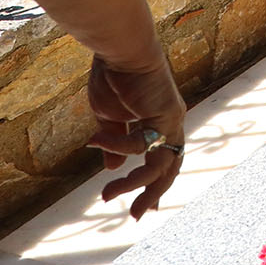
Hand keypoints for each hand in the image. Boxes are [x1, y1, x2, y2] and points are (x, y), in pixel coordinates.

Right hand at [86, 52, 186, 218]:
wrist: (121, 48)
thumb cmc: (113, 77)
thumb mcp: (108, 116)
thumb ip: (114, 141)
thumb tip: (110, 168)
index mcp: (158, 124)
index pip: (162, 160)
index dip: (155, 184)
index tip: (145, 209)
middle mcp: (170, 124)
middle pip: (170, 168)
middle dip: (153, 194)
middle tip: (137, 216)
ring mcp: (170, 120)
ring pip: (159, 165)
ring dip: (132, 184)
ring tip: (106, 195)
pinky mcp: (165, 114)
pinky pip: (139, 144)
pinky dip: (116, 147)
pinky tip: (94, 142)